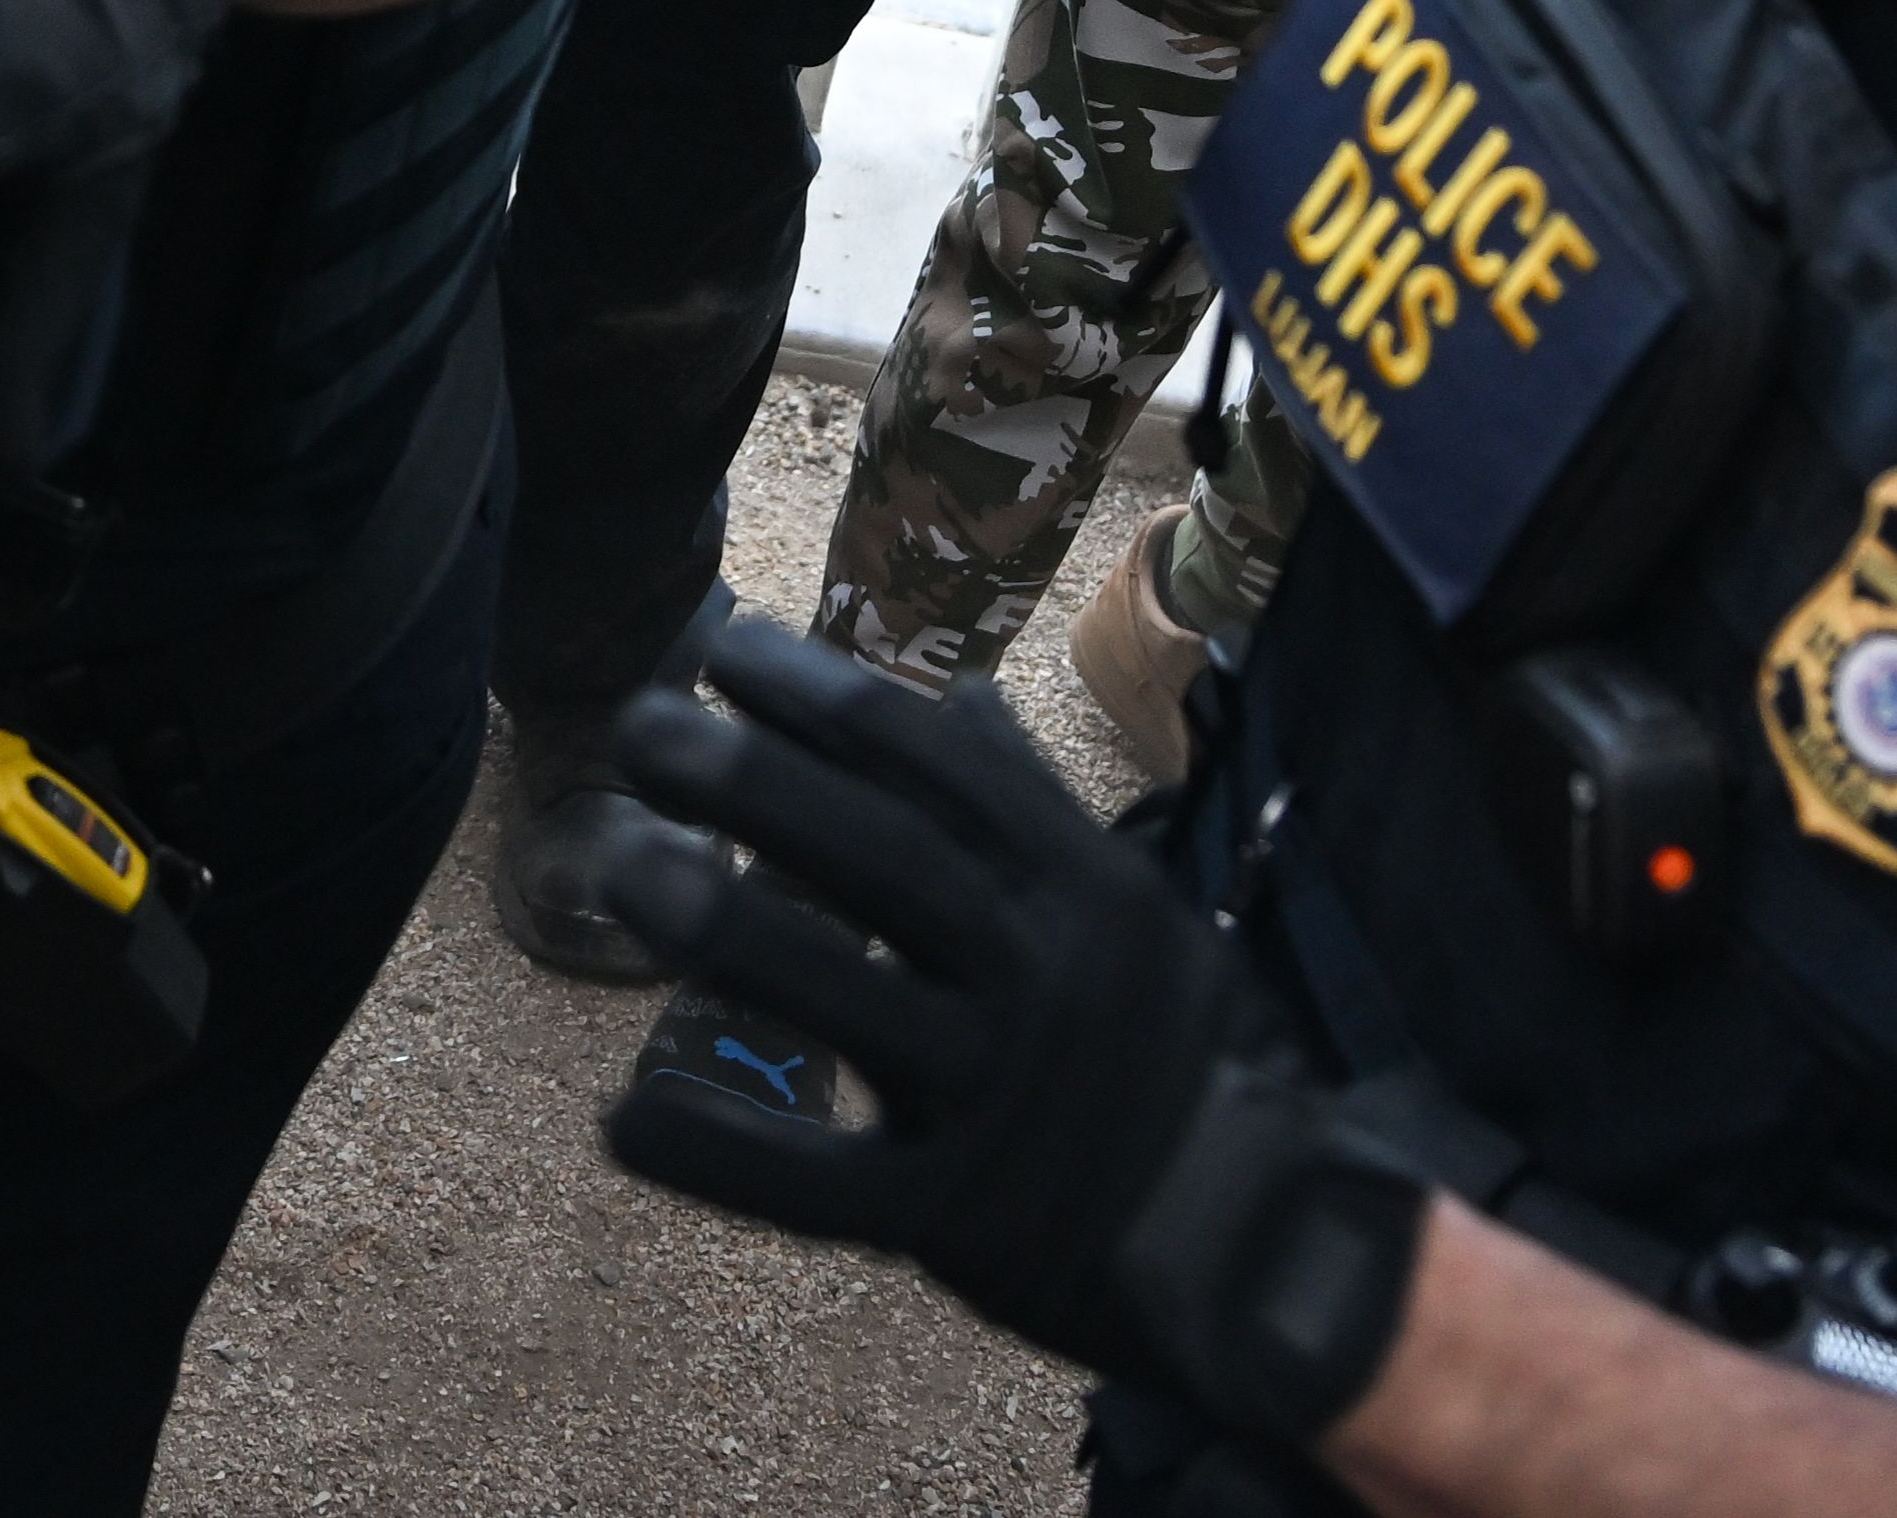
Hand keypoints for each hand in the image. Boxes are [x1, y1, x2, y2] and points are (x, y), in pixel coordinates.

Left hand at [596, 616, 1420, 1443]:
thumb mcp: (1141, 915)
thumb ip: (1035, 809)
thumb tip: (964, 695)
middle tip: (642, 729)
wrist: (1279, 1248)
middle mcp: (1047, 981)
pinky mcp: (961, 1220)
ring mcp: (1001, 1103)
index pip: (940, 770)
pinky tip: (623, 1122)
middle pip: (886, 860)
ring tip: (617, 860)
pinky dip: (723, 1155)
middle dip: (756, 785)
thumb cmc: (1190, 1060)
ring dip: (723, 927)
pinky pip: (821, 1189)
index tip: (723, 649)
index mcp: (1088, 892)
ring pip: (848, 999)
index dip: (824, 701)